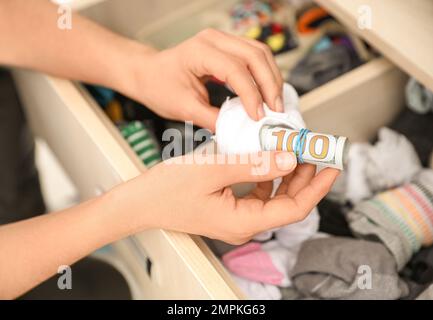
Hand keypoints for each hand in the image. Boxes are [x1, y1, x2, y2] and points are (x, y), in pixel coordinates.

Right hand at [107, 152, 338, 243]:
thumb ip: (254, 165)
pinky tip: (269, 158)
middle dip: (305, 176)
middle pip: (288, 203)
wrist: (140, 202)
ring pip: (275, 197)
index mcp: (243, 221)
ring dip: (288, 174)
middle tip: (316, 151)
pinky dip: (269, 176)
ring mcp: (237, 218)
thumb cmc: (168, 190)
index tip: (332, 166)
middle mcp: (244, 224)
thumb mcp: (213, 170)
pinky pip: (258, 194)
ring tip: (296, 150)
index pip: (294, 208)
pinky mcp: (229, 209)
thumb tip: (288, 158)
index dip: (317, 187)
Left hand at [127, 29, 283, 130]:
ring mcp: (222, 40)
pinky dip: (265, 74)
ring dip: (272, 78)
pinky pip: (255, 56)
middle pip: (255, 55)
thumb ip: (212, 119)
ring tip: (275, 103)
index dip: (251, 94)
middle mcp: (214, 39)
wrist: (148, 74)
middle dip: (270, 84)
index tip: (259, 116)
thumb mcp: (183, 108)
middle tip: (276, 110)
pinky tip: (267, 92)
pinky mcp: (228, 48)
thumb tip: (238, 130)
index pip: (235, 69)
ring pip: (260, 53)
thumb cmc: (159, 86)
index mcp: (199, 50)